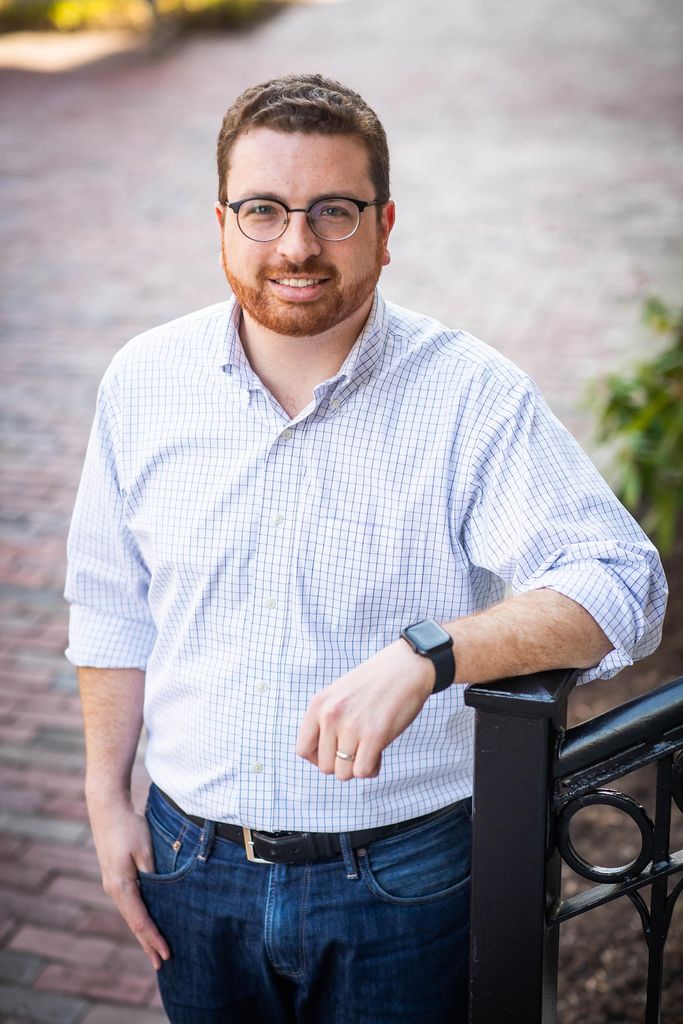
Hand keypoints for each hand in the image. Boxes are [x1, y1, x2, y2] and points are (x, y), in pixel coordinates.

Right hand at [87, 796, 169, 969]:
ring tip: (155, 950)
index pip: (141, 921)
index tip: (167, 954)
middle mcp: (113, 890)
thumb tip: (161, 896)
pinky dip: (139, 917)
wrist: (107, 808)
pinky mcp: (114, 877)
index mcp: (121, 887)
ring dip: (143, 932)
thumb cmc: (129, 826)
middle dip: (148, 943)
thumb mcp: (145, 850)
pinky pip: (129, 904)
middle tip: (162, 964)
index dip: (154, 939)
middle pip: (134, 924)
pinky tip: (146, 922)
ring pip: (131, 915)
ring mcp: (112, 884)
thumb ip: (153, 875)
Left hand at [296, 639, 434, 780]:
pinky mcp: (374, 735)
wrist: (407, 666)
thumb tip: (324, 758)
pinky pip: (362, 772)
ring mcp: (351, 726)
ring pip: (343, 774)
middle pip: (324, 766)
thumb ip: (327, 721)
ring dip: (357, 768)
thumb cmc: (375, 684)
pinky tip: (379, 754)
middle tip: (358, 749)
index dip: (319, 758)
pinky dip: (371, 769)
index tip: (336, 751)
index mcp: (318, 705)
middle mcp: (330, 715)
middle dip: (342, 764)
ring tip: (369, 750)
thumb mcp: (339, 695)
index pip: (302, 750)